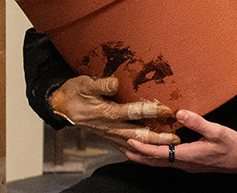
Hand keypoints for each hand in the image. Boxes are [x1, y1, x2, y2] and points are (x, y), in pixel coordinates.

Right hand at [49, 76, 178, 153]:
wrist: (60, 107)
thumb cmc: (74, 93)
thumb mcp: (84, 84)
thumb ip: (101, 84)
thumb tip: (116, 83)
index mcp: (107, 113)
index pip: (133, 112)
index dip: (151, 111)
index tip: (167, 110)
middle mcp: (111, 127)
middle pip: (139, 135)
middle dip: (158, 138)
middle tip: (175, 138)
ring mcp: (110, 134)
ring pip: (135, 144)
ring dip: (152, 146)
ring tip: (169, 146)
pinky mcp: (108, 137)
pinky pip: (125, 148)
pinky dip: (138, 152)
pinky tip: (149, 153)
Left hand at [124, 110, 236, 175]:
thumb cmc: (232, 146)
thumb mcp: (217, 131)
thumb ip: (197, 122)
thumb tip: (180, 113)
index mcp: (188, 156)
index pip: (159, 154)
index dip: (143, 147)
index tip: (130, 141)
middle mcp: (185, 164)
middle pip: (156, 162)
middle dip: (139, 156)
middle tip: (124, 149)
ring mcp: (188, 165)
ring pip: (162, 163)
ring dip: (147, 157)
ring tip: (134, 151)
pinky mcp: (192, 164)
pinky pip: (169, 161)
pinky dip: (157, 157)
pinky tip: (156, 151)